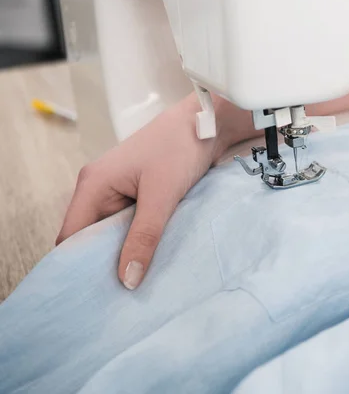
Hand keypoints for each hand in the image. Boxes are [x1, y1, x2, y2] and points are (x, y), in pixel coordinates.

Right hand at [56, 94, 251, 289]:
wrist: (210, 123)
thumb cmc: (180, 146)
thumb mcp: (162, 195)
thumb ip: (144, 237)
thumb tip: (127, 279)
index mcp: (94, 185)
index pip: (71, 236)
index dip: (78, 266)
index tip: (96, 294)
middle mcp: (101, 189)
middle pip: (92, 238)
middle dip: (105, 264)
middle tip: (123, 294)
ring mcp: (122, 192)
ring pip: (116, 233)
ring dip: (128, 252)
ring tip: (140, 280)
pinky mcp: (141, 195)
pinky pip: (134, 225)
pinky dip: (143, 240)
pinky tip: (155, 258)